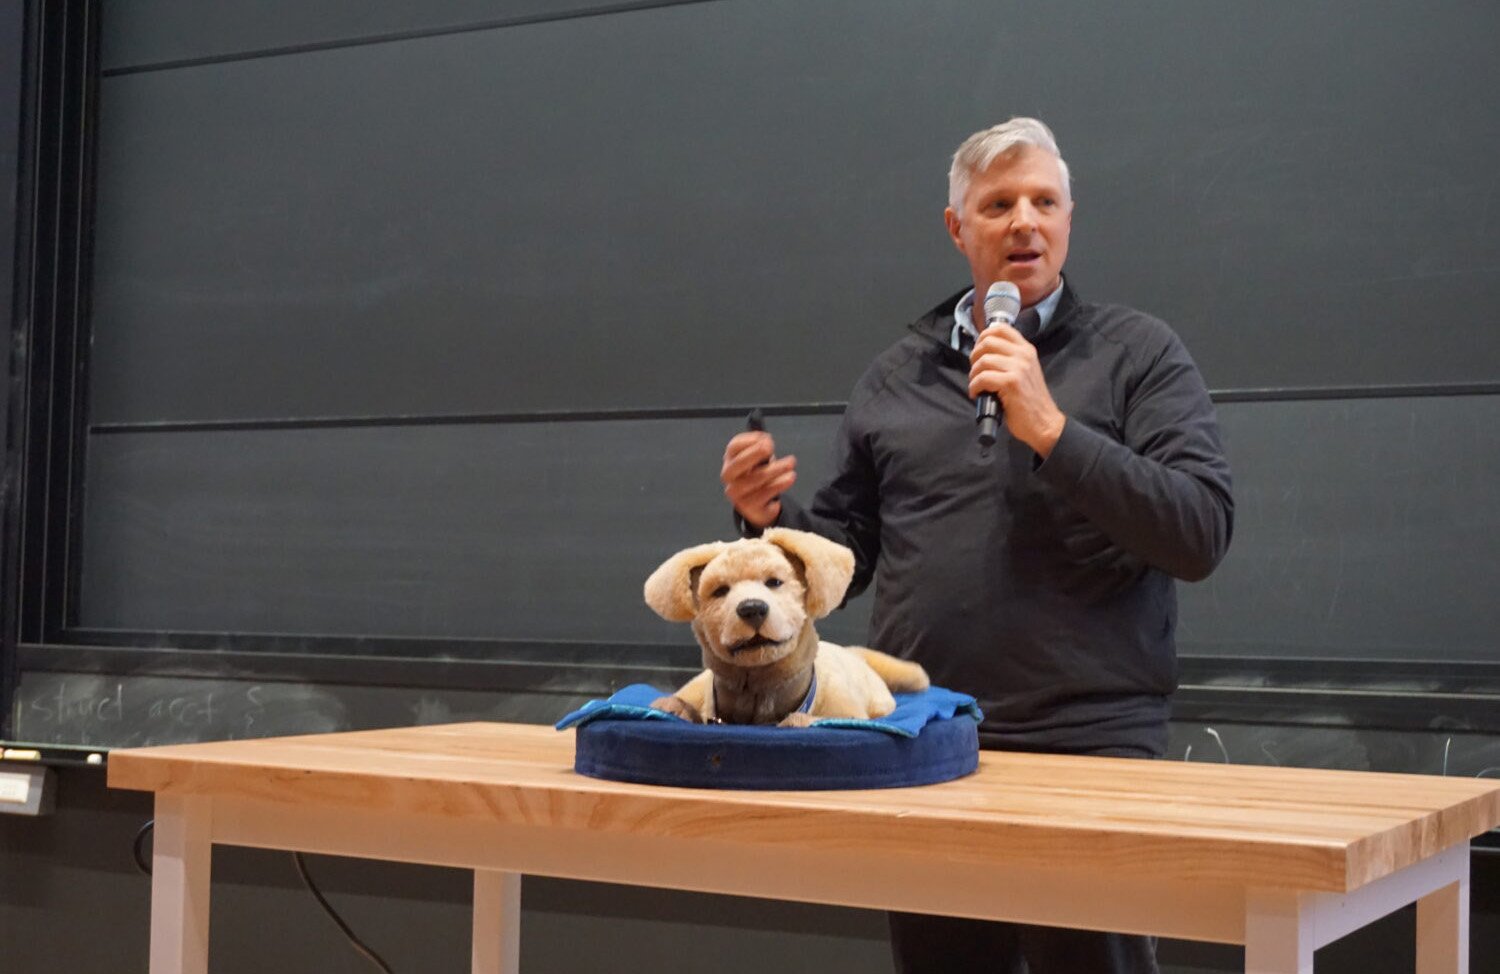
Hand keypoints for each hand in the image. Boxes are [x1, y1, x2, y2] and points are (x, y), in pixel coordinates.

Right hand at [721, 431, 795, 528]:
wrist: (757, 505)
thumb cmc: (757, 475)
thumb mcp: (759, 459)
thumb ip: (761, 448)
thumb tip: (767, 440)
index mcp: (731, 459)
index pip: (734, 447)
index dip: (749, 441)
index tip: (766, 438)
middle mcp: (729, 476)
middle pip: (739, 463)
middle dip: (755, 453)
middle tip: (770, 447)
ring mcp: (736, 493)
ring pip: (754, 480)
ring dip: (774, 470)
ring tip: (790, 465)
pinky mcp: (747, 507)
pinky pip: (763, 495)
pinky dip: (777, 486)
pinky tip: (788, 480)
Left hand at [969, 322, 1066, 456]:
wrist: (1044, 423)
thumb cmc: (1030, 401)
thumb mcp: (1025, 371)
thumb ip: (1010, 359)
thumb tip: (983, 352)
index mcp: (1026, 350)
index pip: (1001, 328)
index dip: (983, 336)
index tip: (978, 351)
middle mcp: (1024, 355)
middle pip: (987, 341)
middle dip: (974, 356)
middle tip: (976, 371)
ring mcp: (1018, 368)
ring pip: (983, 360)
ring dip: (973, 374)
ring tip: (976, 385)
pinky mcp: (1011, 383)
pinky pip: (983, 378)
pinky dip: (974, 386)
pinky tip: (977, 394)